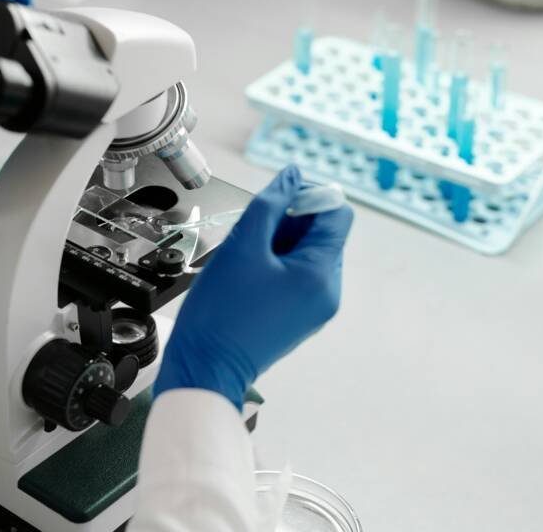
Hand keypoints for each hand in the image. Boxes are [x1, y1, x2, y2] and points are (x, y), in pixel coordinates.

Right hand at [152, 166, 353, 409]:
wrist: (206, 366)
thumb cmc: (221, 311)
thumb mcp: (243, 244)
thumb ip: (271, 203)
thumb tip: (293, 175)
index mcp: (321, 273)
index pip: (337, 213)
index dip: (308, 195)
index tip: (275, 200)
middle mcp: (327, 292)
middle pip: (321, 232)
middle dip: (288, 221)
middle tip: (251, 233)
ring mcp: (315, 307)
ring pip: (305, 253)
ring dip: (278, 242)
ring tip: (244, 257)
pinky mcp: (298, 317)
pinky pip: (296, 276)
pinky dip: (275, 264)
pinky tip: (246, 274)